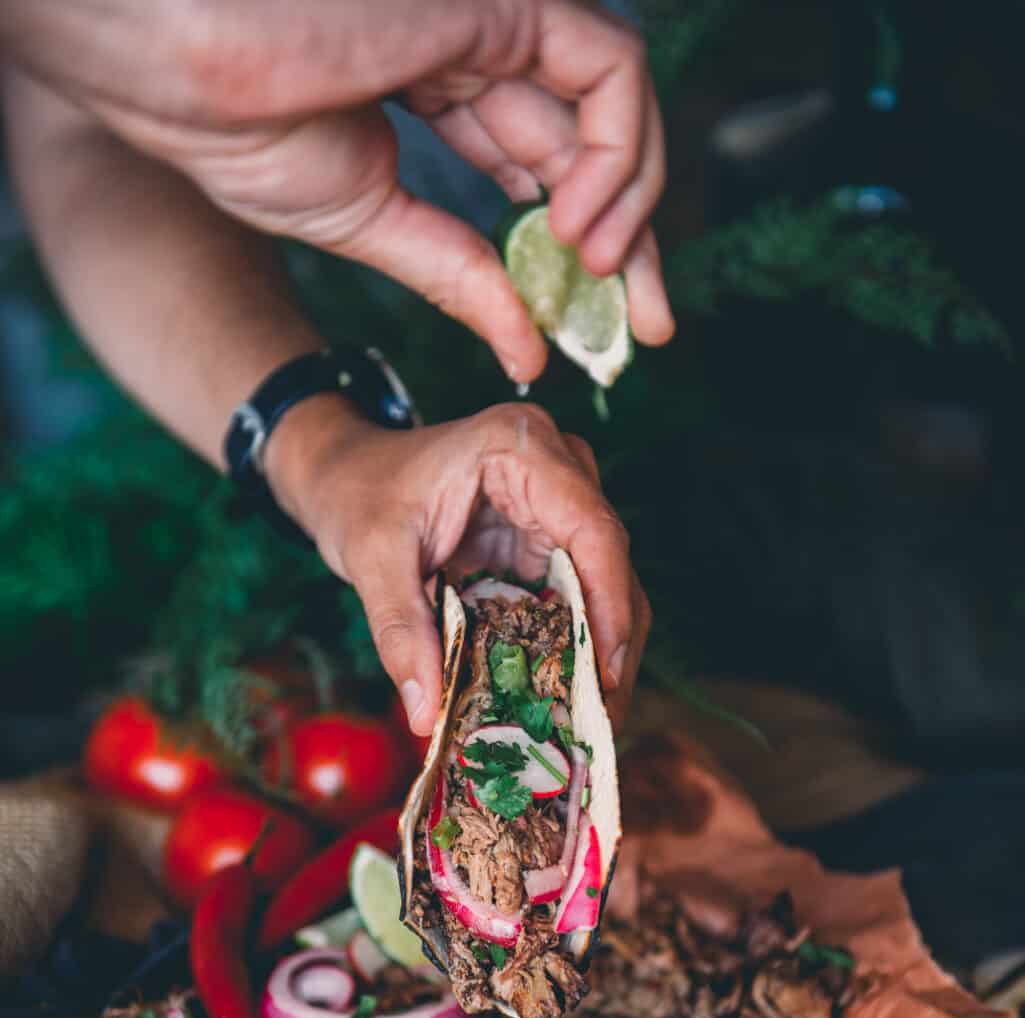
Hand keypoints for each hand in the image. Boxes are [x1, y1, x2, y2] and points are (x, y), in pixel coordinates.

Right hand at [3, 0, 673, 379]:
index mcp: (438, 88)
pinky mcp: (506, 0)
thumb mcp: (368, 224)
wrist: (174, 60)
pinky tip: (574, 221)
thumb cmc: (237, 121)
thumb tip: (528, 351)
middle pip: (591, 148)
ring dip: (632, 202)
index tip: (597, 330)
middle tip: (647, 327)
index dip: (582, 251)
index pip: (543, 173)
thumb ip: (458, 275)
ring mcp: (496, 19)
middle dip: (634, 245)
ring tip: (600, 274)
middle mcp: (478, 50)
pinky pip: (609, 70)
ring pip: (617, 104)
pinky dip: (615, 153)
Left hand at [266, 397, 650, 732]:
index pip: (592, 528)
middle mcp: (557, 468)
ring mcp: (559, 505)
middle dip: (610, 647)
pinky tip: (562, 698)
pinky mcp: (550, 541)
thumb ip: (401, 631)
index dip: (610, 604)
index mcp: (520, 446)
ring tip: (586, 724)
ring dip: (597, 655)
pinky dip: (572, 647)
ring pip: (605, 587)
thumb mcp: (371, 559)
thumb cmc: (359, 495)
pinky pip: (578, 598)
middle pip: (612, 563)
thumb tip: (425, 715)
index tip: (606, 674)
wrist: (348, 474)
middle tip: (599, 723)